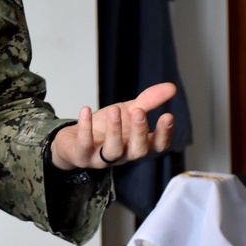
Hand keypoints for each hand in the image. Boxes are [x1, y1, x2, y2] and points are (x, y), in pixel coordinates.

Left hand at [49, 82, 176, 170]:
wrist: (73, 139)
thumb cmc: (104, 128)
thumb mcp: (127, 111)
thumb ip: (149, 101)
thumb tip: (172, 87)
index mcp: (136, 145)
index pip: (157, 146)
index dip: (164, 134)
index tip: (168, 116)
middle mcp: (123, 155)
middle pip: (138, 151)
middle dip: (140, 132)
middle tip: (139, 112)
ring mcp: (102, 158)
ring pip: (113, 151)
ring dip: (115, 130)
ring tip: (114, 110)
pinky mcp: (82, 156)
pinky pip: (84, 145)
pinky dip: (86, 128)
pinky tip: (86, 110)